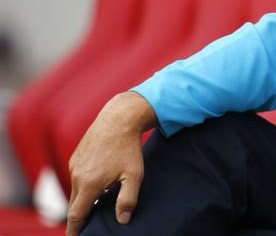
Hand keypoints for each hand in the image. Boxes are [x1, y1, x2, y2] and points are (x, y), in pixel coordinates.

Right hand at [66, 91, 156, 235]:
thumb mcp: (134, 175)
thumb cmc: (128, 147)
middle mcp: (77, 175)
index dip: (75, 230)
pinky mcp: (76, 156)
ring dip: (83, 200)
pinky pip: (77, 177)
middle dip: (79, 217)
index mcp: (89, 184)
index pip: (76, 215)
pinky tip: (97, 186)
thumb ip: (128, 200)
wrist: (118, 118)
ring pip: (76, 190)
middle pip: (75, 205)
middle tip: (86, 227)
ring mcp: (74, 165)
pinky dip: (84, 186)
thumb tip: (122, 220)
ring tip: (94, 208)